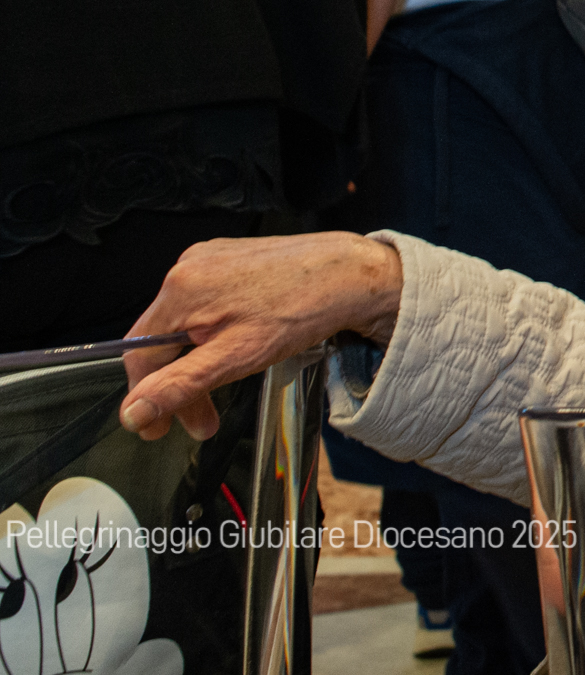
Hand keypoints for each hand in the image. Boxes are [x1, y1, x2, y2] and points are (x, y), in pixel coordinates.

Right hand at [119, 232, 402, 441]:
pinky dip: (214, 334)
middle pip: (163, 339)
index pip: (140, 354)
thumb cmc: (303, 308)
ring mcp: (210, 259)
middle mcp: (189, 267)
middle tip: (202, 422)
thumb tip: (135, 411)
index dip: (146, 397)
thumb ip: (180, 385)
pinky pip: (207, 304)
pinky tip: (240, 346)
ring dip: (199, 361)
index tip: (159, 426)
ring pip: (185, 324)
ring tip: (227, 384)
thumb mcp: (236, 358)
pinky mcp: (231, 257)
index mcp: (181, 290)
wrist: (350, 274)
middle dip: (180, 386)